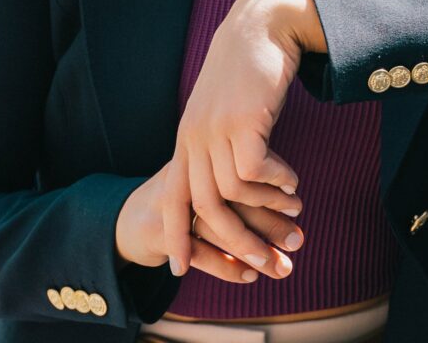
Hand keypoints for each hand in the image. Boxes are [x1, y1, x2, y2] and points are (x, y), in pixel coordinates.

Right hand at [115, 160, 301, 282]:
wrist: (130, 215)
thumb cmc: (183, 198)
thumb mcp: (210, 177)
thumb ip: (242, 175)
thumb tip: (288, 192)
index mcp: (202, 152)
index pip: (241, 168)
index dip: (270, 190)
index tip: (297, 207)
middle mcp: (186, 174)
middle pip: (232, 196)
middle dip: (269, 221)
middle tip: (297, 240)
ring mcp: (170, 200)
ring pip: (217, 225)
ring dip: (252, 247)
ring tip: (280, 264)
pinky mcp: (157, 230)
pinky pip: (196, 249)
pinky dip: (224, 264)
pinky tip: (248, 274)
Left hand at [161, 0, 322, 279]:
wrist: (262, 25)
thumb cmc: (248, 69)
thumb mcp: (224, 110)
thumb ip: (221, 144)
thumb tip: (235, 187)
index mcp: (188, 137)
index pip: (172, 195)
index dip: (176, 233)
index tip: (180, 268)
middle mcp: (195, 136)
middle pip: (205, 206)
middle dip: (236, 242)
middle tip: (269, 263)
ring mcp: (217, 127)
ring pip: (234, 192)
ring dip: (268, 208)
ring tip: (294, 207)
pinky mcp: (243, 119)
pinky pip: (256, 171)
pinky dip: (276, 183)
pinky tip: (292, 179)